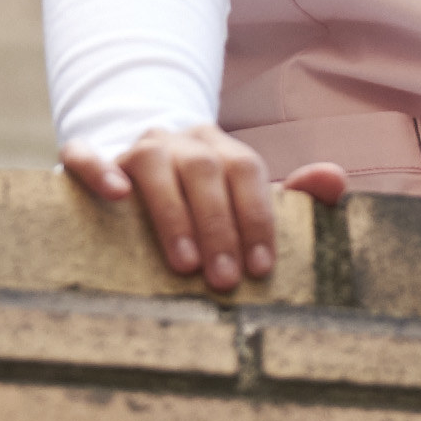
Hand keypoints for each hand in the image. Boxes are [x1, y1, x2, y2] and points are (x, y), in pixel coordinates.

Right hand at [62, 123, 348, 292]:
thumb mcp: (243, 201)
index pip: (245, 168)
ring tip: (185, 263)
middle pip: (203, 169)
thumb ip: (292, 195)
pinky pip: (86, 154)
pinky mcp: (89, 160)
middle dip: (219, 226)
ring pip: (152, 163)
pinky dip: (98, 170)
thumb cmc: (198, 204)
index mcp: (218, 147)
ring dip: (173, 213)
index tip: (263, 266)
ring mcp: (132, 147)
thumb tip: (334, 178)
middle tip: (226, 280)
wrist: (132, 177)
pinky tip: (115, 195)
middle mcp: (177, 140)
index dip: (256, 215)